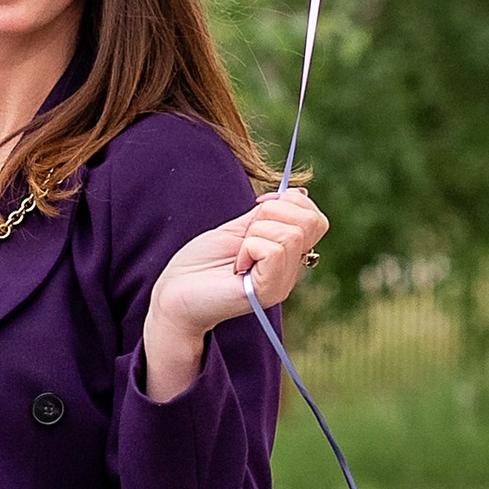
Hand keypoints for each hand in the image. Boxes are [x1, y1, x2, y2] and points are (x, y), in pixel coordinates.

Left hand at [142, 188, 327, 398]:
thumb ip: (267, 214)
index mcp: (287, 255)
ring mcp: (282, 283)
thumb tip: (298, 193)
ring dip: (256, 233)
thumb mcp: (238, 230)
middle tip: (245, 235)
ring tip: (238, 254)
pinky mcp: (268, 291)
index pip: (316, 219)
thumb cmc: (199, 265)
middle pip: (312, 221)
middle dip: (273, 213)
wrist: (173, 295)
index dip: (289, 202)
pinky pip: (275, 250)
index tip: (258, 207)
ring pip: (292, 233)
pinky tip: (236, 265)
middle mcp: (290, 271)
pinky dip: (249, 248)